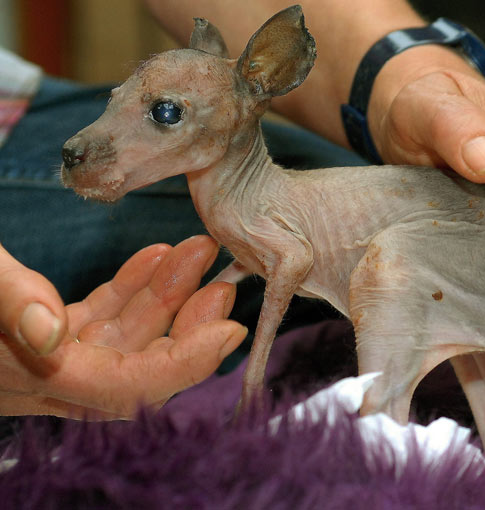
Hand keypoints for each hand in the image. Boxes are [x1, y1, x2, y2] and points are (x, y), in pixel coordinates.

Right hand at [0, 235, 246, 417]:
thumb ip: (8, 301)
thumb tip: (49, 329)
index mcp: (37, 378)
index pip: (129, 388)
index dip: (187, 364)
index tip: (231, 330)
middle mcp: (51, 377)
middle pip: (142, 365)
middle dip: (191, 326)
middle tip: (222, 284)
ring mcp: (52, 356)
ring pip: (126, 335)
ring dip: (167, 295)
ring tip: (196, 252)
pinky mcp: (45, 334)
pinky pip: (102, 318)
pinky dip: (131, 290)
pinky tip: (156, 258)